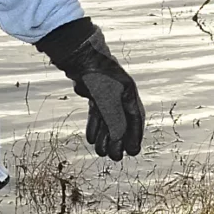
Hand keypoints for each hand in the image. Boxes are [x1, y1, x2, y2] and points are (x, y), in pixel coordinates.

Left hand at [37, 22, 144, 161]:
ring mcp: (107, 92)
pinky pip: (97, 113)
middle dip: (118, 141)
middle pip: (121, 121)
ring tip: (101, 152)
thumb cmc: (96, 76)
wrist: (79, 56)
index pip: (134, 119)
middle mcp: (120, 93)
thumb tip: (118, 138)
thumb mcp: (106, 101)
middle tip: (115, 158)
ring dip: (104, 136)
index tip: (133, 152)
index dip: (134, 136)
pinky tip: (91, 139)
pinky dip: (94, 126)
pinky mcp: (94, 92)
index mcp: (129, 93)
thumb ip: (113, 120)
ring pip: (108, 119)